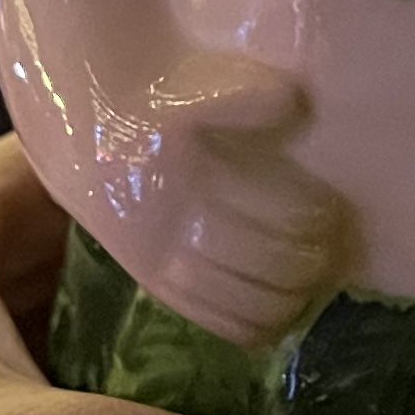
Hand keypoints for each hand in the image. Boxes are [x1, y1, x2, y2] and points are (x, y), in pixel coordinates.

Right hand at [111, 54, 347, 346]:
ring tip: (310, 289)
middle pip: (252, 257)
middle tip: (329, 253)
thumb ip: (240, 97)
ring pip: (228, 295)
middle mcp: (168, 222)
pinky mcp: (149, 279)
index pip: (259, 207)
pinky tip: (274, 324)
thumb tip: (292, 103)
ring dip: (280, 299)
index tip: (332, 211)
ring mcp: (155, 257)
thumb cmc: (151, 105)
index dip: (304, 217)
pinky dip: (243, 327)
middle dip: (300, 261)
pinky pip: (199, 315)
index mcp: (185, 172)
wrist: (82, 131)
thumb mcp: (191, 87)